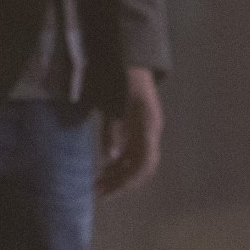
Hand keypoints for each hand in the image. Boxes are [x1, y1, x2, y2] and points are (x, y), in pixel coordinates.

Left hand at [95, 66, 162, 196]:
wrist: (132, 57)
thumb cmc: (122, 76)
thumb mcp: (113, 103)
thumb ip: (113, 129)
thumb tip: (109, 157)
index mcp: (148, 125)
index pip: (145, 163)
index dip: (128, 180)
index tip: (109, 189)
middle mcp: (151, 131)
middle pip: (142, 167)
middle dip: (121, 182)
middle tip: (99, 192)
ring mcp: (146, 129)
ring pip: (136, 161)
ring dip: (119, 174)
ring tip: (98, 184)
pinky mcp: (139, 127)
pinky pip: (132, 151)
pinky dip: (119, 162)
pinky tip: (105, 167)